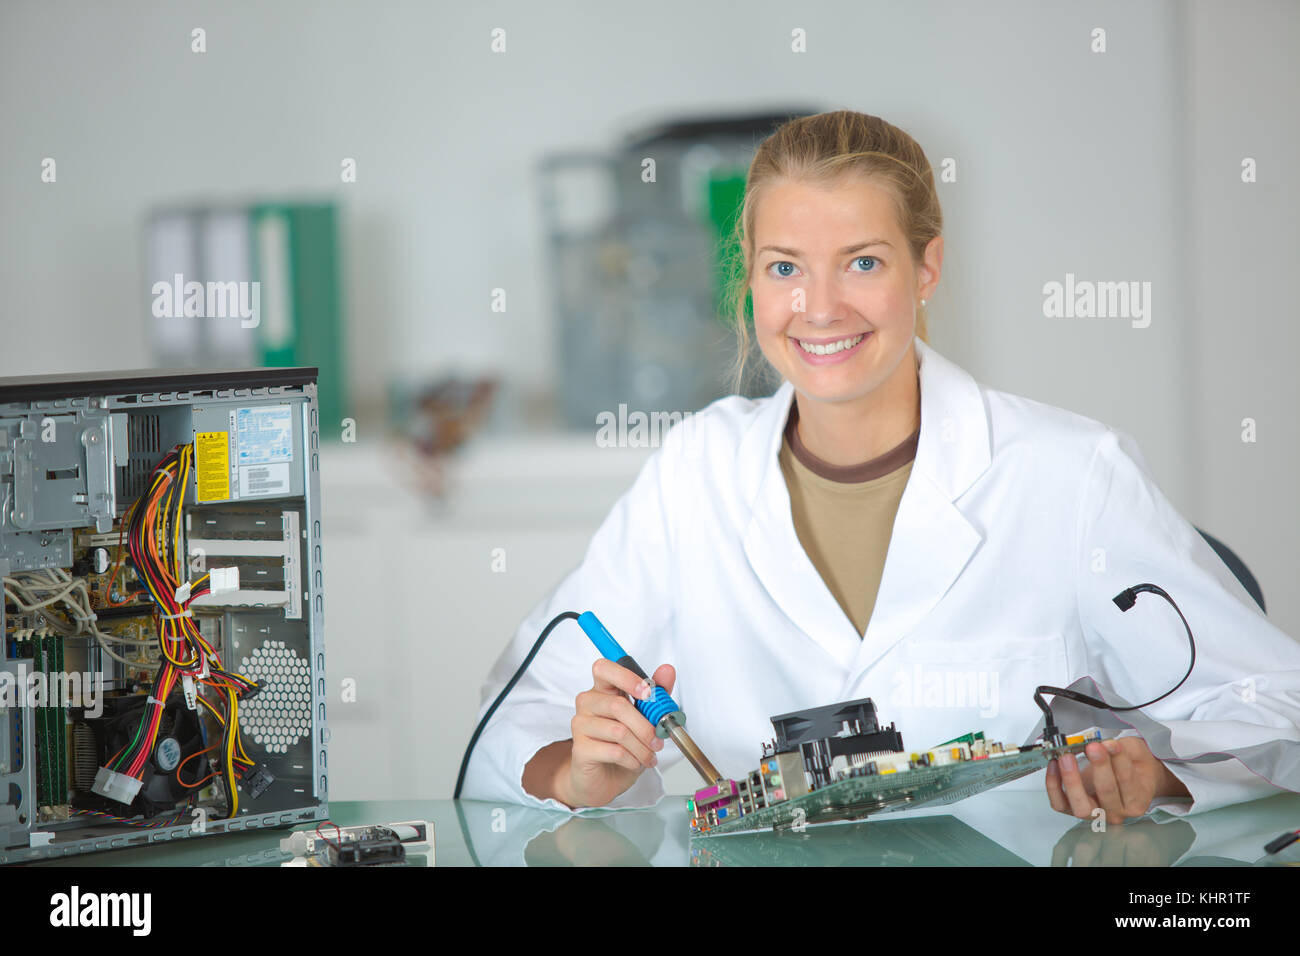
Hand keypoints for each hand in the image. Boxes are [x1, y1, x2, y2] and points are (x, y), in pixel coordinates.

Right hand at [557, 659, 675, 808]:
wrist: (604, 779)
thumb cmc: (622, 746)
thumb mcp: (644, 720)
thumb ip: (656, 695)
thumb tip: (667, 671)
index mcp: (603, 690)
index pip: (604, 669)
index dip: (626, 677)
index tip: (647, 692)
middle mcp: (588, 703)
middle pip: (617, 705)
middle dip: (645, 727)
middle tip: (658, 740)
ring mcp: (580, 725)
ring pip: (618, 731)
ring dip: (641, 747)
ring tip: (649, 756)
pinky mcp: (580, 749)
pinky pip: (614, 751)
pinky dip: (632, 760)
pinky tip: (635, 763)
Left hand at [1045, 735, 1190, 824]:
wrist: (1126, 778)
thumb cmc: (1130, 768)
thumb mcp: (1134, 754)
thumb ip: (1122, 750)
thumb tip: (1106, 745)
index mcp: (1135, 801)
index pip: (1127, 782)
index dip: (1119, 761)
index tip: (1111, 744)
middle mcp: (1116, 813)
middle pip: (1106, 793)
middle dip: (1099, 767)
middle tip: (1092, 748)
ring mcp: (1094, 814)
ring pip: (1081, 806)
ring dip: (1072, 780)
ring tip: (1067, 757)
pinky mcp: (1073, 810)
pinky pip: (1060, 804)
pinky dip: (1054, 785)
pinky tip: (1054, 766)